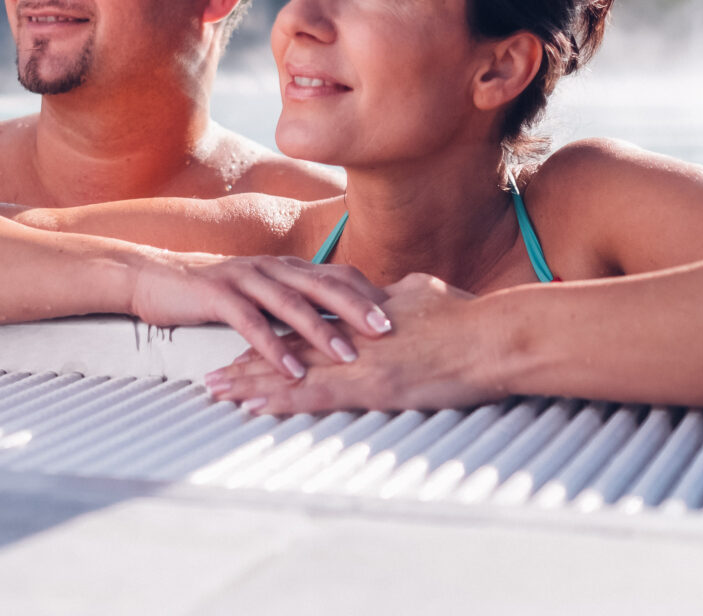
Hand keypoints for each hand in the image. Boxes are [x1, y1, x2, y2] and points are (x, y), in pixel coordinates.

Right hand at [128, 253, 394, 378]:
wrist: (156, 279)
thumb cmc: (216, 293)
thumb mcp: (263, 293)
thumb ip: (297, 302)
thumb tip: (341, 324)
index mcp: (288, 267)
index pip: (339, 276)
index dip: (371, 294)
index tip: (404, 316)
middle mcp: (272, 267)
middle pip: (324, 284)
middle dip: (359, 308)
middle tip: (389, 331)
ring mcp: (245, 278)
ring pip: (291, 303)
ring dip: (321, 331)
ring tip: (348, 356)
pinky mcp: (218, 295)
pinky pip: (251, 322)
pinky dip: (274, 347)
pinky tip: (291, 369)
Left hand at [202, 273, 500, 413]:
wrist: (490, 336)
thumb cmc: (466, 316)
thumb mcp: (420, 295)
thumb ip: (393, 298)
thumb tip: (388, 294)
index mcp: (358, 317)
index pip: (304, 325)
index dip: (271, 335)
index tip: (244, 344)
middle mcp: (349, 338)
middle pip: (285, 348)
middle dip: (247, 362)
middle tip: (212, 374)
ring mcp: (355, 361)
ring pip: (289, 372)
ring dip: (250, 383)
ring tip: (218, 392)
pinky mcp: (368, 386)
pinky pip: (312, 395)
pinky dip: (279, 401)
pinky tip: (254, 407)